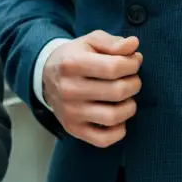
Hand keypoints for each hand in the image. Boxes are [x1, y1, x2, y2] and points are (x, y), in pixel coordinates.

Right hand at [42, 31, 142, 146]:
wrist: (46, 75)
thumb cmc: (75, 56)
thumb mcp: (90, 41)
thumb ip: (113, 42)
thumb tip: (134, 45)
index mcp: (72, 63)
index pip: (113, 67)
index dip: (132, 65)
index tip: (134, 62)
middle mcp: (69, 89)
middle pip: (116, 92)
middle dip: (134, 84)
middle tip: (132, 79)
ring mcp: (70, 112)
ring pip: (113, 117)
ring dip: (129, 107)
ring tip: (127, 98)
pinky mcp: (73, 129)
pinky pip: (104, 139)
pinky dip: (119, 131)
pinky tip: (119, 117)